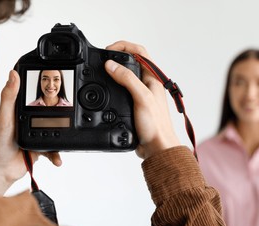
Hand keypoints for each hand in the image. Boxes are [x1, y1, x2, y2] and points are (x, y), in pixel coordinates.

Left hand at [0, 70, 61, 194]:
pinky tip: (57, 159)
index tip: (56, 83)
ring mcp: (36, 136)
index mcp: (20, 112)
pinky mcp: (40, 149)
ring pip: (54, 133)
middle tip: (70, 113)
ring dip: (61, 138)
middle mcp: (29, 122)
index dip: (43, 90)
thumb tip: (13, 75)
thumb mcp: (4, 118)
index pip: (33, 97)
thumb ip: (9, 97)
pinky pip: (53, 150)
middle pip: (49, 114)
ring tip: (64, 140)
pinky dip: (57, 155)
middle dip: (60, 116)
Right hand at [105, 41, 179, 158]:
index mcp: (153, 78)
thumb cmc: (156, 125)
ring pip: (125, 75)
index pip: (139, 51)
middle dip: (116, 56)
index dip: (123, 46)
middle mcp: (147, 83)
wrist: (156, 147)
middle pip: (131, 61)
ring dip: (114, 71)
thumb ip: (127, 79)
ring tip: (102, 71)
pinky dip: (113, 86)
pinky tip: (106, 89)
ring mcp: (141, 93)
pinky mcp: (134, 103)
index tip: (108, 50)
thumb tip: (111, 65)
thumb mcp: (141, 98)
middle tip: (102, 59)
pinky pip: (122, 89)